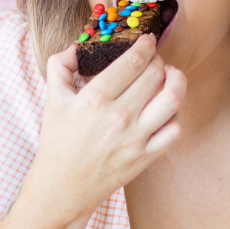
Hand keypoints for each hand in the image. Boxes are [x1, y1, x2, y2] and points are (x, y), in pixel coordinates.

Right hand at [27, 35, 185, 221]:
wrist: (62, 187)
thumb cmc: (58, 142)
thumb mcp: (52, 99)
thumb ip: (60, 65)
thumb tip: (77, 46)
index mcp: (94, 99)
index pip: (132, 62)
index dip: (146, 46)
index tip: (148, 41)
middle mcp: (118, 117)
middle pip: (155, 75)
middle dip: (158, 60)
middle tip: (154, 60)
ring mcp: (135, 139)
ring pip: (172, 99)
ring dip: (177, 81)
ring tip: (171, 76)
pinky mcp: (145, 157)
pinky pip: (174, 129)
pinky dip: (176, 114)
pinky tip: (166, 108)